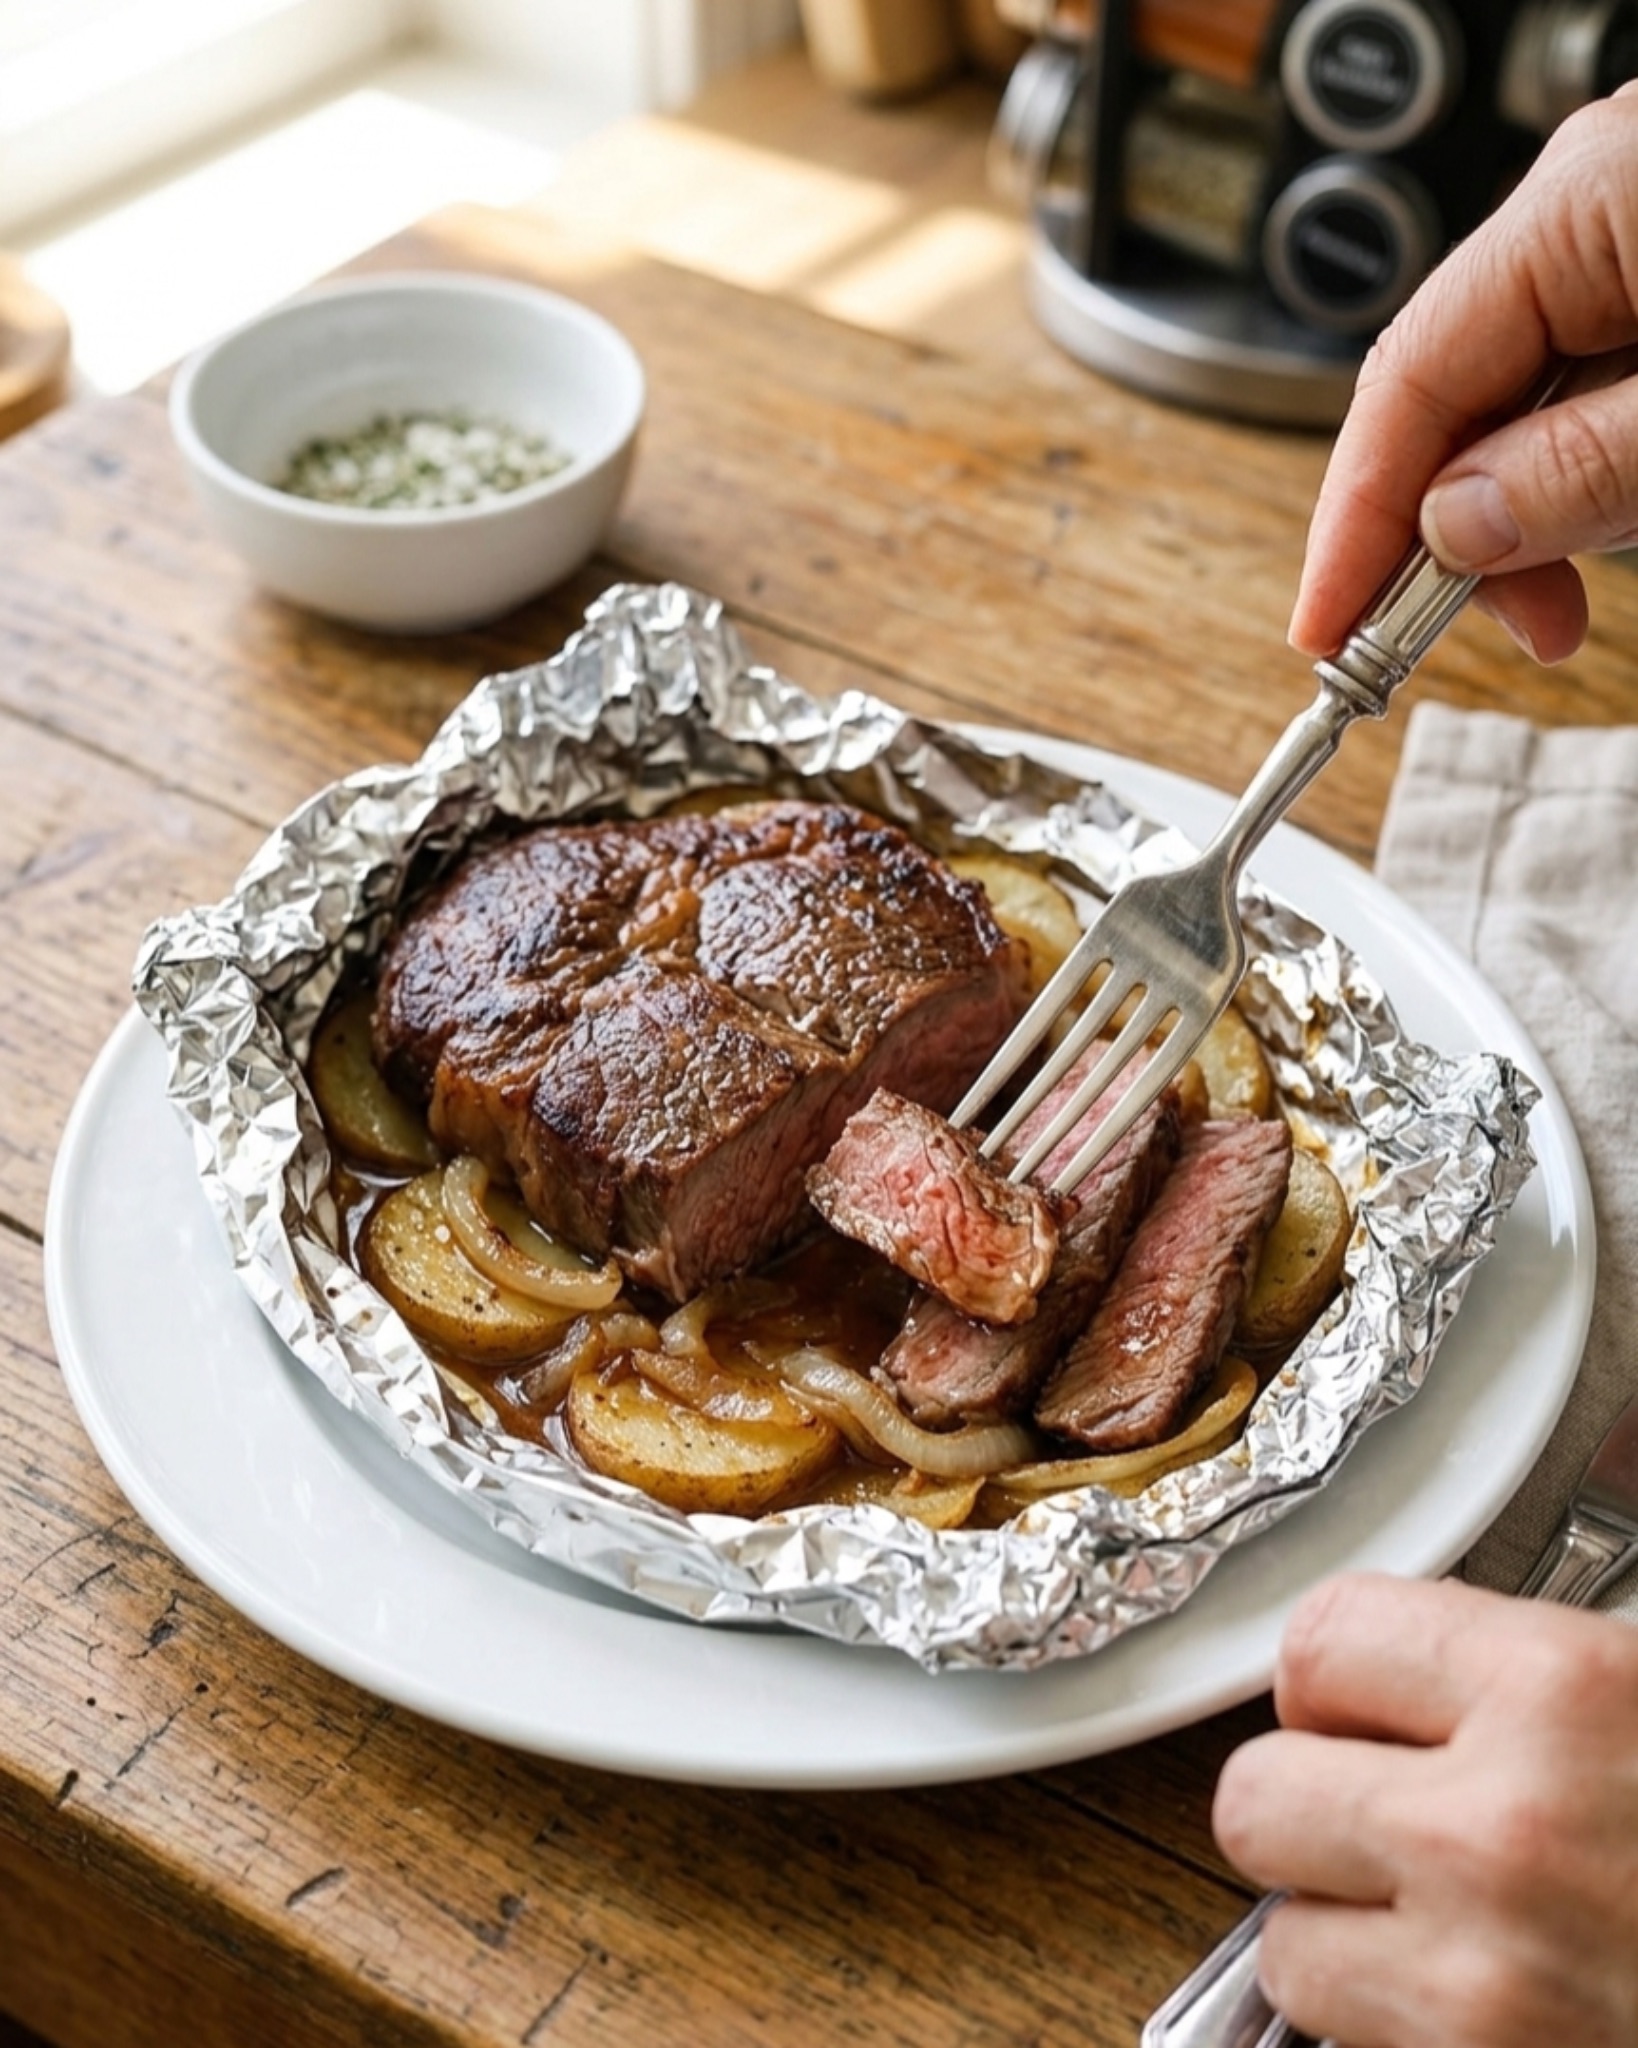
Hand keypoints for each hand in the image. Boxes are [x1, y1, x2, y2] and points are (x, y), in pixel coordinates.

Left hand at [1213, 1572, 1637, 2047]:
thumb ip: (1534, 1679)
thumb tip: (1398, 1671)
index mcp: (1564, 1694)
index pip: (1320, 1639)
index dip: (1335, 1677)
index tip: (1365, 1706)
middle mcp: (1504, 1833)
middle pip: (1257, 1795)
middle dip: (1311, 1809)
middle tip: (1387, 1820)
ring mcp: (1492, 1986)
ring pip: (1284, 1945)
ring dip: (1342, 1939)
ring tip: (1443, 1929)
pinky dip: (1389, 2034)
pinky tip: (1486, 2005)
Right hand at [1289, 87, 1637, 666]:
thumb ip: (1586, 471)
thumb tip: (1455, 530)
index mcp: (1588, 202)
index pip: (1408, 379)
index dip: (1353, 522)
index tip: (1325, 628)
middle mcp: (1590, 203)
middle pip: (1446, 395)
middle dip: (1442, 533)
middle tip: (1454, 642)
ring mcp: (1624, 233)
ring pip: (1511, 404)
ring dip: (1522, 516)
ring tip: (1556, 603)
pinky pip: (1576, 386)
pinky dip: (1576, 473)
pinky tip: (1601, 524)